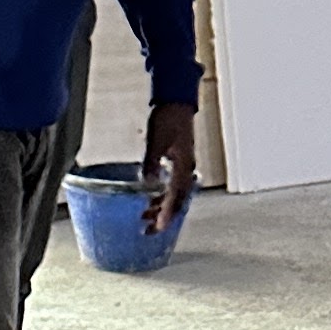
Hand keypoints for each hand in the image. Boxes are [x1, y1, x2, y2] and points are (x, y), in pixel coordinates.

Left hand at [141, 100, 197, 235]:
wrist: (176, 99)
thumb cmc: (167, 117)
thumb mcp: (156, 140)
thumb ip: (152, 162)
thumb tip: (147, 184)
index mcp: (183, 166)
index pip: (176, 198)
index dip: (166, 215)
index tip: (157, 228)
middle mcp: (186, 169)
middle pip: (177, 201)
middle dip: (163, 217)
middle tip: (147, 230)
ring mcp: (183, 166)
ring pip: (175, 195)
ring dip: (161, 207)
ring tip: (145, 216)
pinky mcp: (179, 161)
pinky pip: (173, 186)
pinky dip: (162, 196)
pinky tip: (151, 199)